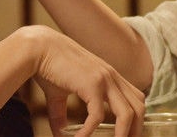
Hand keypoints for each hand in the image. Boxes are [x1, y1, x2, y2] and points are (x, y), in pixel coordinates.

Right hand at [22, 26, 145, 136]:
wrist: (37, 48)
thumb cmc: (47, 66)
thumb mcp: (59, 93)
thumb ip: (62, 113)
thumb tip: (60, 134)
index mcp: (108, 76)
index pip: (135, 98)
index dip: (137, 118)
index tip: (128, 135)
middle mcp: (111, 76)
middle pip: (139, 107)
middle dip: (136, 129)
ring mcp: (104, 79)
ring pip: (127, 113)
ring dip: (123, 134)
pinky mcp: (91, 83)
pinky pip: (97, 115)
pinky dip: (89, 131)